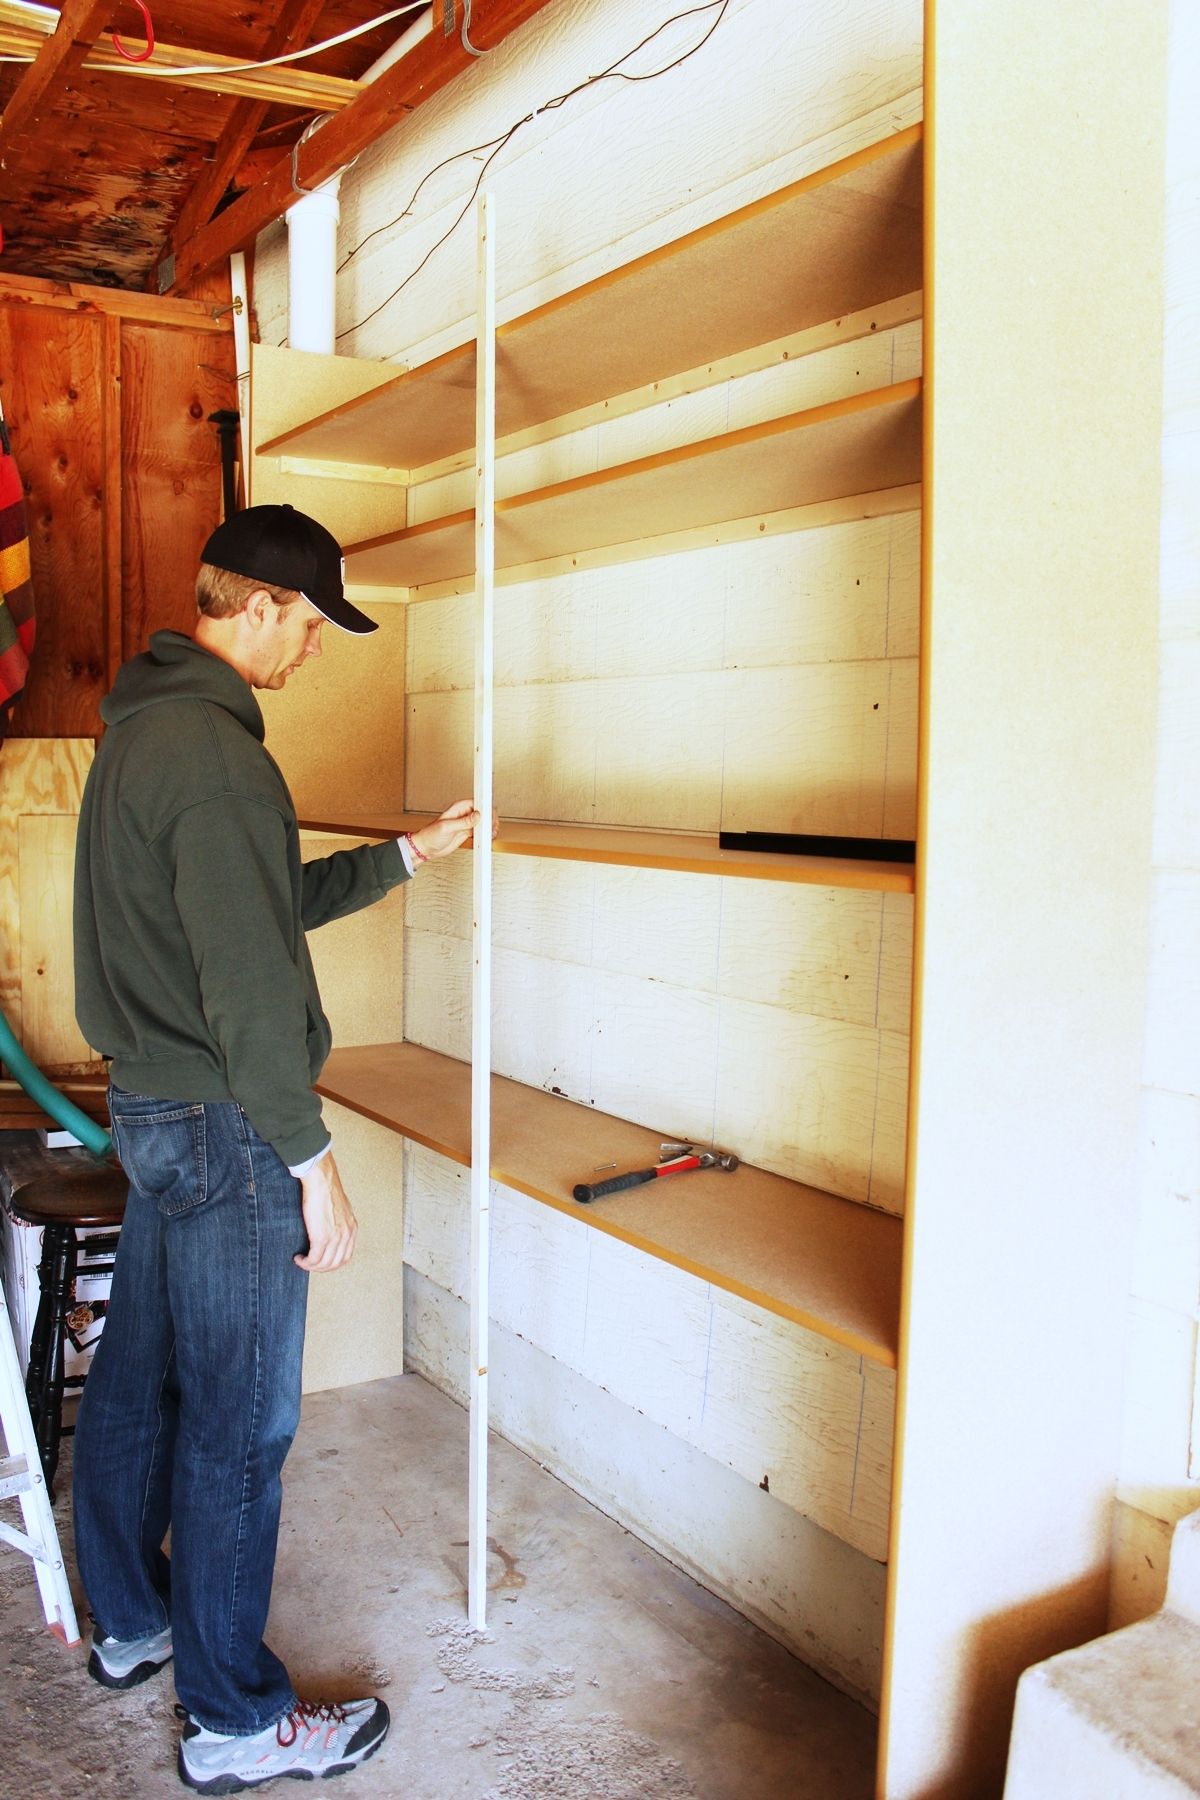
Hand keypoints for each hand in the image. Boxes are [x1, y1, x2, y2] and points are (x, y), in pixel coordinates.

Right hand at [294, 1151, 357, 1271]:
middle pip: (336, 1263)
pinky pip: (314, 1259)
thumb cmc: (326, 1190)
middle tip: (309, 1265)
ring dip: (311, 1267)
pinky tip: (299, 1258)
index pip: (346, 1256)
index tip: (321, 1262)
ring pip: (324, 1264)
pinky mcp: (322, 1237)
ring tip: (302, 1262)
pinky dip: (305, 1262)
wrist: (321, 1181)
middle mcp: (346, 1235)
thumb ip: (338, 1221)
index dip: (333, 1263)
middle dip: (321, 1268)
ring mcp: (335, 1237)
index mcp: (352, 1228)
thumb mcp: (339, 1208)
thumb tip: (330, 1228)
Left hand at [411, 800, 499, 861]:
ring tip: (490, 835)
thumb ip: (463, 822)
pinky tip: (485, 839)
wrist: (426, 848)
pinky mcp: (467, 833)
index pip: (478, 803)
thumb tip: (477, 815)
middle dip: (490, 820)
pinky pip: (480, 832)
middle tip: (491, 829)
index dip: (486, 809)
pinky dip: (484, 835)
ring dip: (488, 828)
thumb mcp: (447, 827)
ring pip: (483, 822)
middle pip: (484, 813)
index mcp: (459, 808)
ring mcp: (466, 824)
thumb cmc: (430, 835)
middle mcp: (464, 814)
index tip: (490, 817)